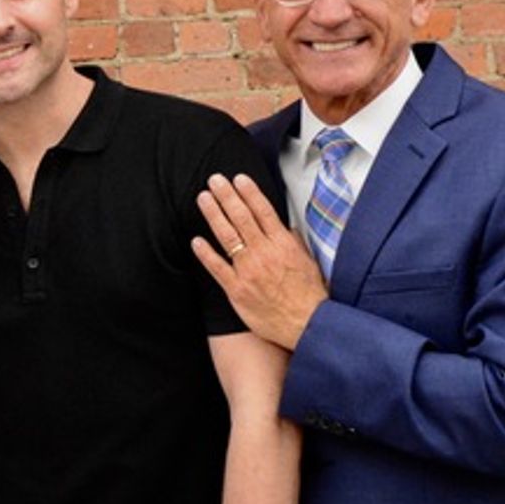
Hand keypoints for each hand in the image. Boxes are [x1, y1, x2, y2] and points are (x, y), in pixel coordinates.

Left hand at [191, 173, 326, 349]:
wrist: (306, 324)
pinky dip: (206, 253)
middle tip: (214, 180)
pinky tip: (196, 241)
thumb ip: (293, 242)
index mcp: (283, 244)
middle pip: (241, 217)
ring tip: (203, 198)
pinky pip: (217, 267)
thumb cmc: (308, 296)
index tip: (238, 179)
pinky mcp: (237, 289)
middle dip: (226, 195)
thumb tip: (284, 227)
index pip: (263, 210)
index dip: (248, 192)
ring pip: (227, 236)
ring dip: (214, 214)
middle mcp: (264, 253)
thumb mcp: (308, 261)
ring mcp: (248, 270)